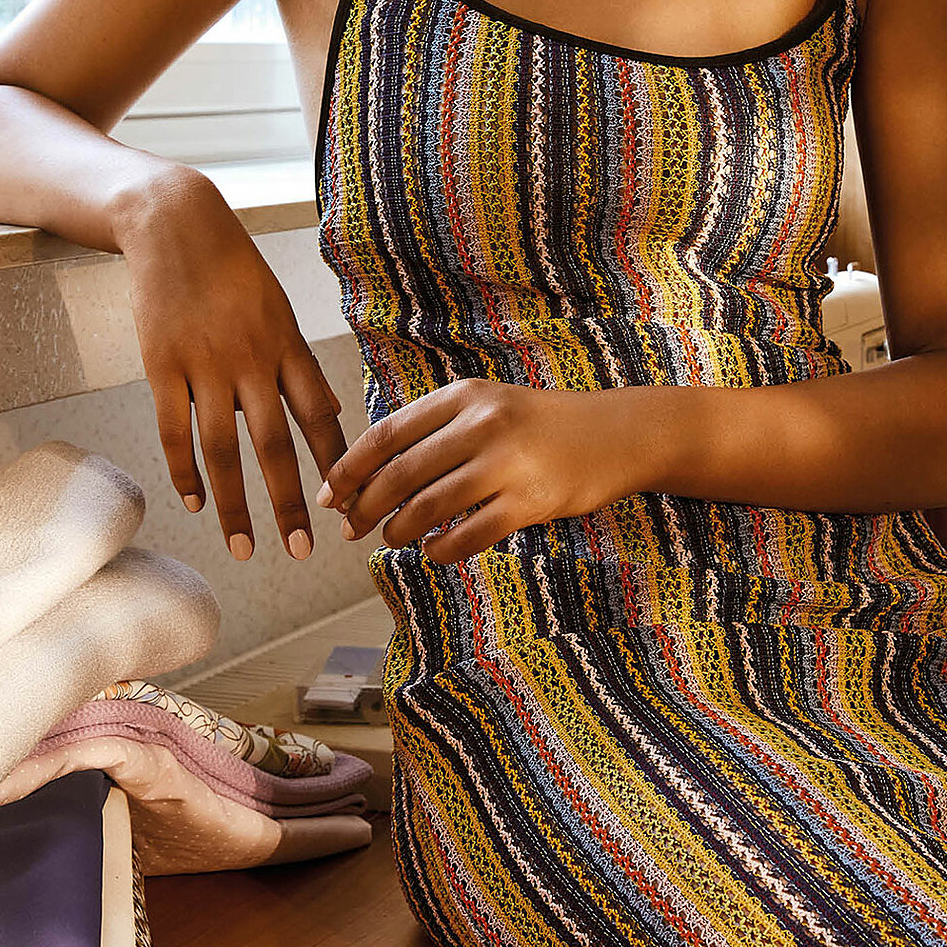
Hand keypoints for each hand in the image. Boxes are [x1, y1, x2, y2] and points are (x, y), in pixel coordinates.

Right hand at [116, 164, 350, 561]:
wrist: (174, 224)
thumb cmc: (232, 268)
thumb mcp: (279, 307)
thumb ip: (298, 362)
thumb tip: (330, 411)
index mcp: (286, 344)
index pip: (319, 414)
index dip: (337, 461)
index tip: (352, 502)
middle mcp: (250, 359)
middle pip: (274, 444)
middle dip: (290, 502)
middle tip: (303, 550)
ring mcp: (203, 365)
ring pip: (222, 450)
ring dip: (236, 504)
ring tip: (245, 548)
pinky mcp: (161, 366)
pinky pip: (174, 431)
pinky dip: (184, 473)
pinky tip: (196, 504)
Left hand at [315, 378, 669, 564]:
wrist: (616, 434)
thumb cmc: (542, 424)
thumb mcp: (490, 405)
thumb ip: (438, 429)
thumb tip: (372, 472)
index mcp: (466, 395)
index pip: (389, 433)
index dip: (350, 467)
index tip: (329, 494)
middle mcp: (484, 424)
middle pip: (401, 473)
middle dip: (366, 506)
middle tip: (350, 527)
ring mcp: (509, 463)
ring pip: (429, 506)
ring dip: (399, 529)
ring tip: (391, 537)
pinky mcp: (530, 502)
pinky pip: (468, 535)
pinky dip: (441, 550)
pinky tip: (433, 552)